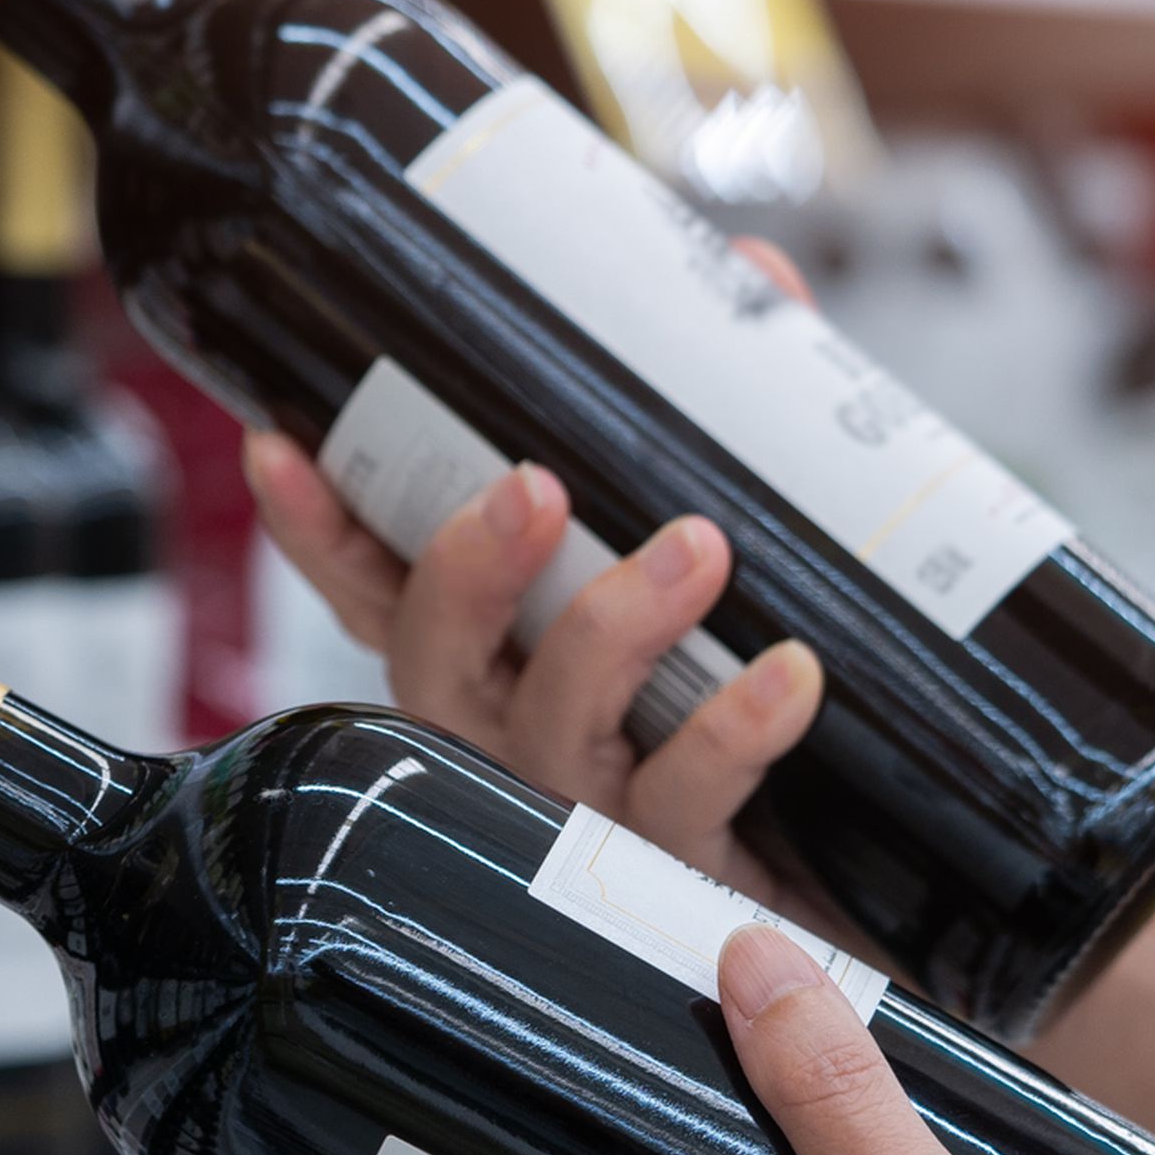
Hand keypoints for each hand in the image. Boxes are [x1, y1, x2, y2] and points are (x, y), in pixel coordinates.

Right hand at [242, 238, 836, 923]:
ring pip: (555, 729)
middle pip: (437, 663)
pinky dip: (733, 729)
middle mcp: (520, 741)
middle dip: (465, 569)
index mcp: (504, 664)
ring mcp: (593, 814)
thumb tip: (754, 273)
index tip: (280, 443)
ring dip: (613, 627)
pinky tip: (788, 675)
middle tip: (533, 485)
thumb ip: (735, 423)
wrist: (874, 881)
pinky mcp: (686, 871)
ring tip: (698, 547)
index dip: (320, 530)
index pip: (380, 595)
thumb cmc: (771, 696)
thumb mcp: (742, 550)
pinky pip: (690, 798)